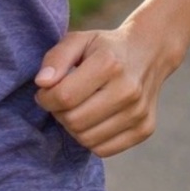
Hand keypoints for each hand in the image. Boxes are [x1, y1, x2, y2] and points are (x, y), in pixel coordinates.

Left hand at [33, 25, 163, 157]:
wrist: (148, 54)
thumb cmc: (105, 49)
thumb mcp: (78, 40)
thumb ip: (56, 58)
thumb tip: (42, 83)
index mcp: (109, 63)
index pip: (64, 96)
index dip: (45, 98)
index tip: (46, 91)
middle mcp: (128, 90)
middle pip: (74, 121)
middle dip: (58, 113)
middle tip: (61, 101)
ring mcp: (139, 112)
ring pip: (87, 139)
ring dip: (73, 128)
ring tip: (76, 109)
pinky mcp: (145, 129)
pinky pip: (104, 150)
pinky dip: (90, 139)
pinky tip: (91, 121)